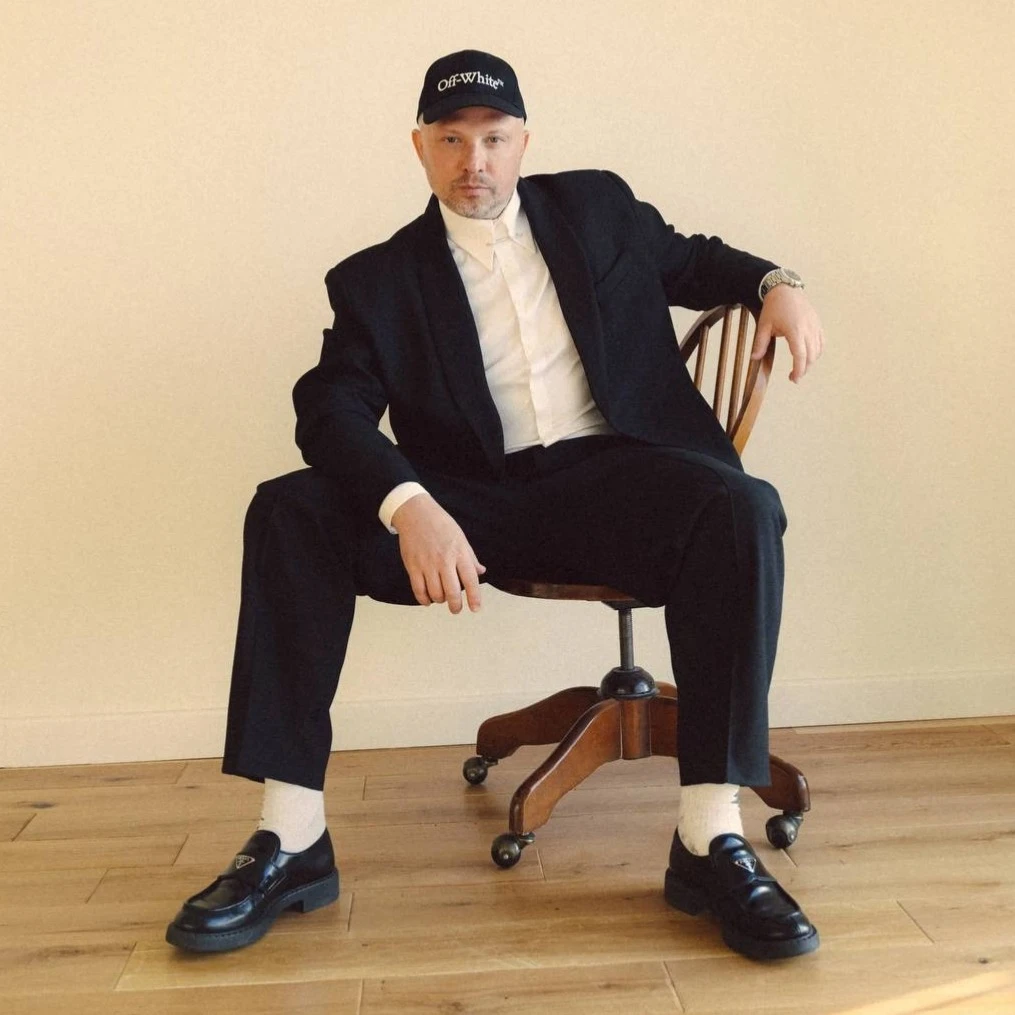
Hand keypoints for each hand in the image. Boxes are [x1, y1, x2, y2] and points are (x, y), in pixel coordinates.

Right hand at [391, 493, 485, 613]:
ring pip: (435, 594)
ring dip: (440, 600)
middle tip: (456, 609)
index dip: (475, 597)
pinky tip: (428, 599)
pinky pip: (418, 590)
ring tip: (441, 597)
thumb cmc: (440, 524)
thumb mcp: (461, 537)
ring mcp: (427, 564)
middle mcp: (444, 560)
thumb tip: (480, 572)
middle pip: (452, 592)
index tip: (476, 608)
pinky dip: (424, 600)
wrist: (416, 513)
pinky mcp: (413, 566)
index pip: (471, 580)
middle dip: (455, 606)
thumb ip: (470, 557)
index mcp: (459, 552)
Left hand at [752, 285, 824, 382]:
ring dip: (811, 361)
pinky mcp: (817, 323)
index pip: (800, 356)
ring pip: (818, 350)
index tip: (794, 379)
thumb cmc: (774, 306)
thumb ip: (760, 343)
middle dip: (804, 369)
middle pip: (811, 356)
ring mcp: (815, 325)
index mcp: (795, 330)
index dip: (799, 370)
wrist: (784, 289)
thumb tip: (754, 358)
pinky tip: (809, 356)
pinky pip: (821, 341)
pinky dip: (817, 351)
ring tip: (800, 367)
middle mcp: (808, 329)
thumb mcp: (764, 325)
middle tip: (794, 377)